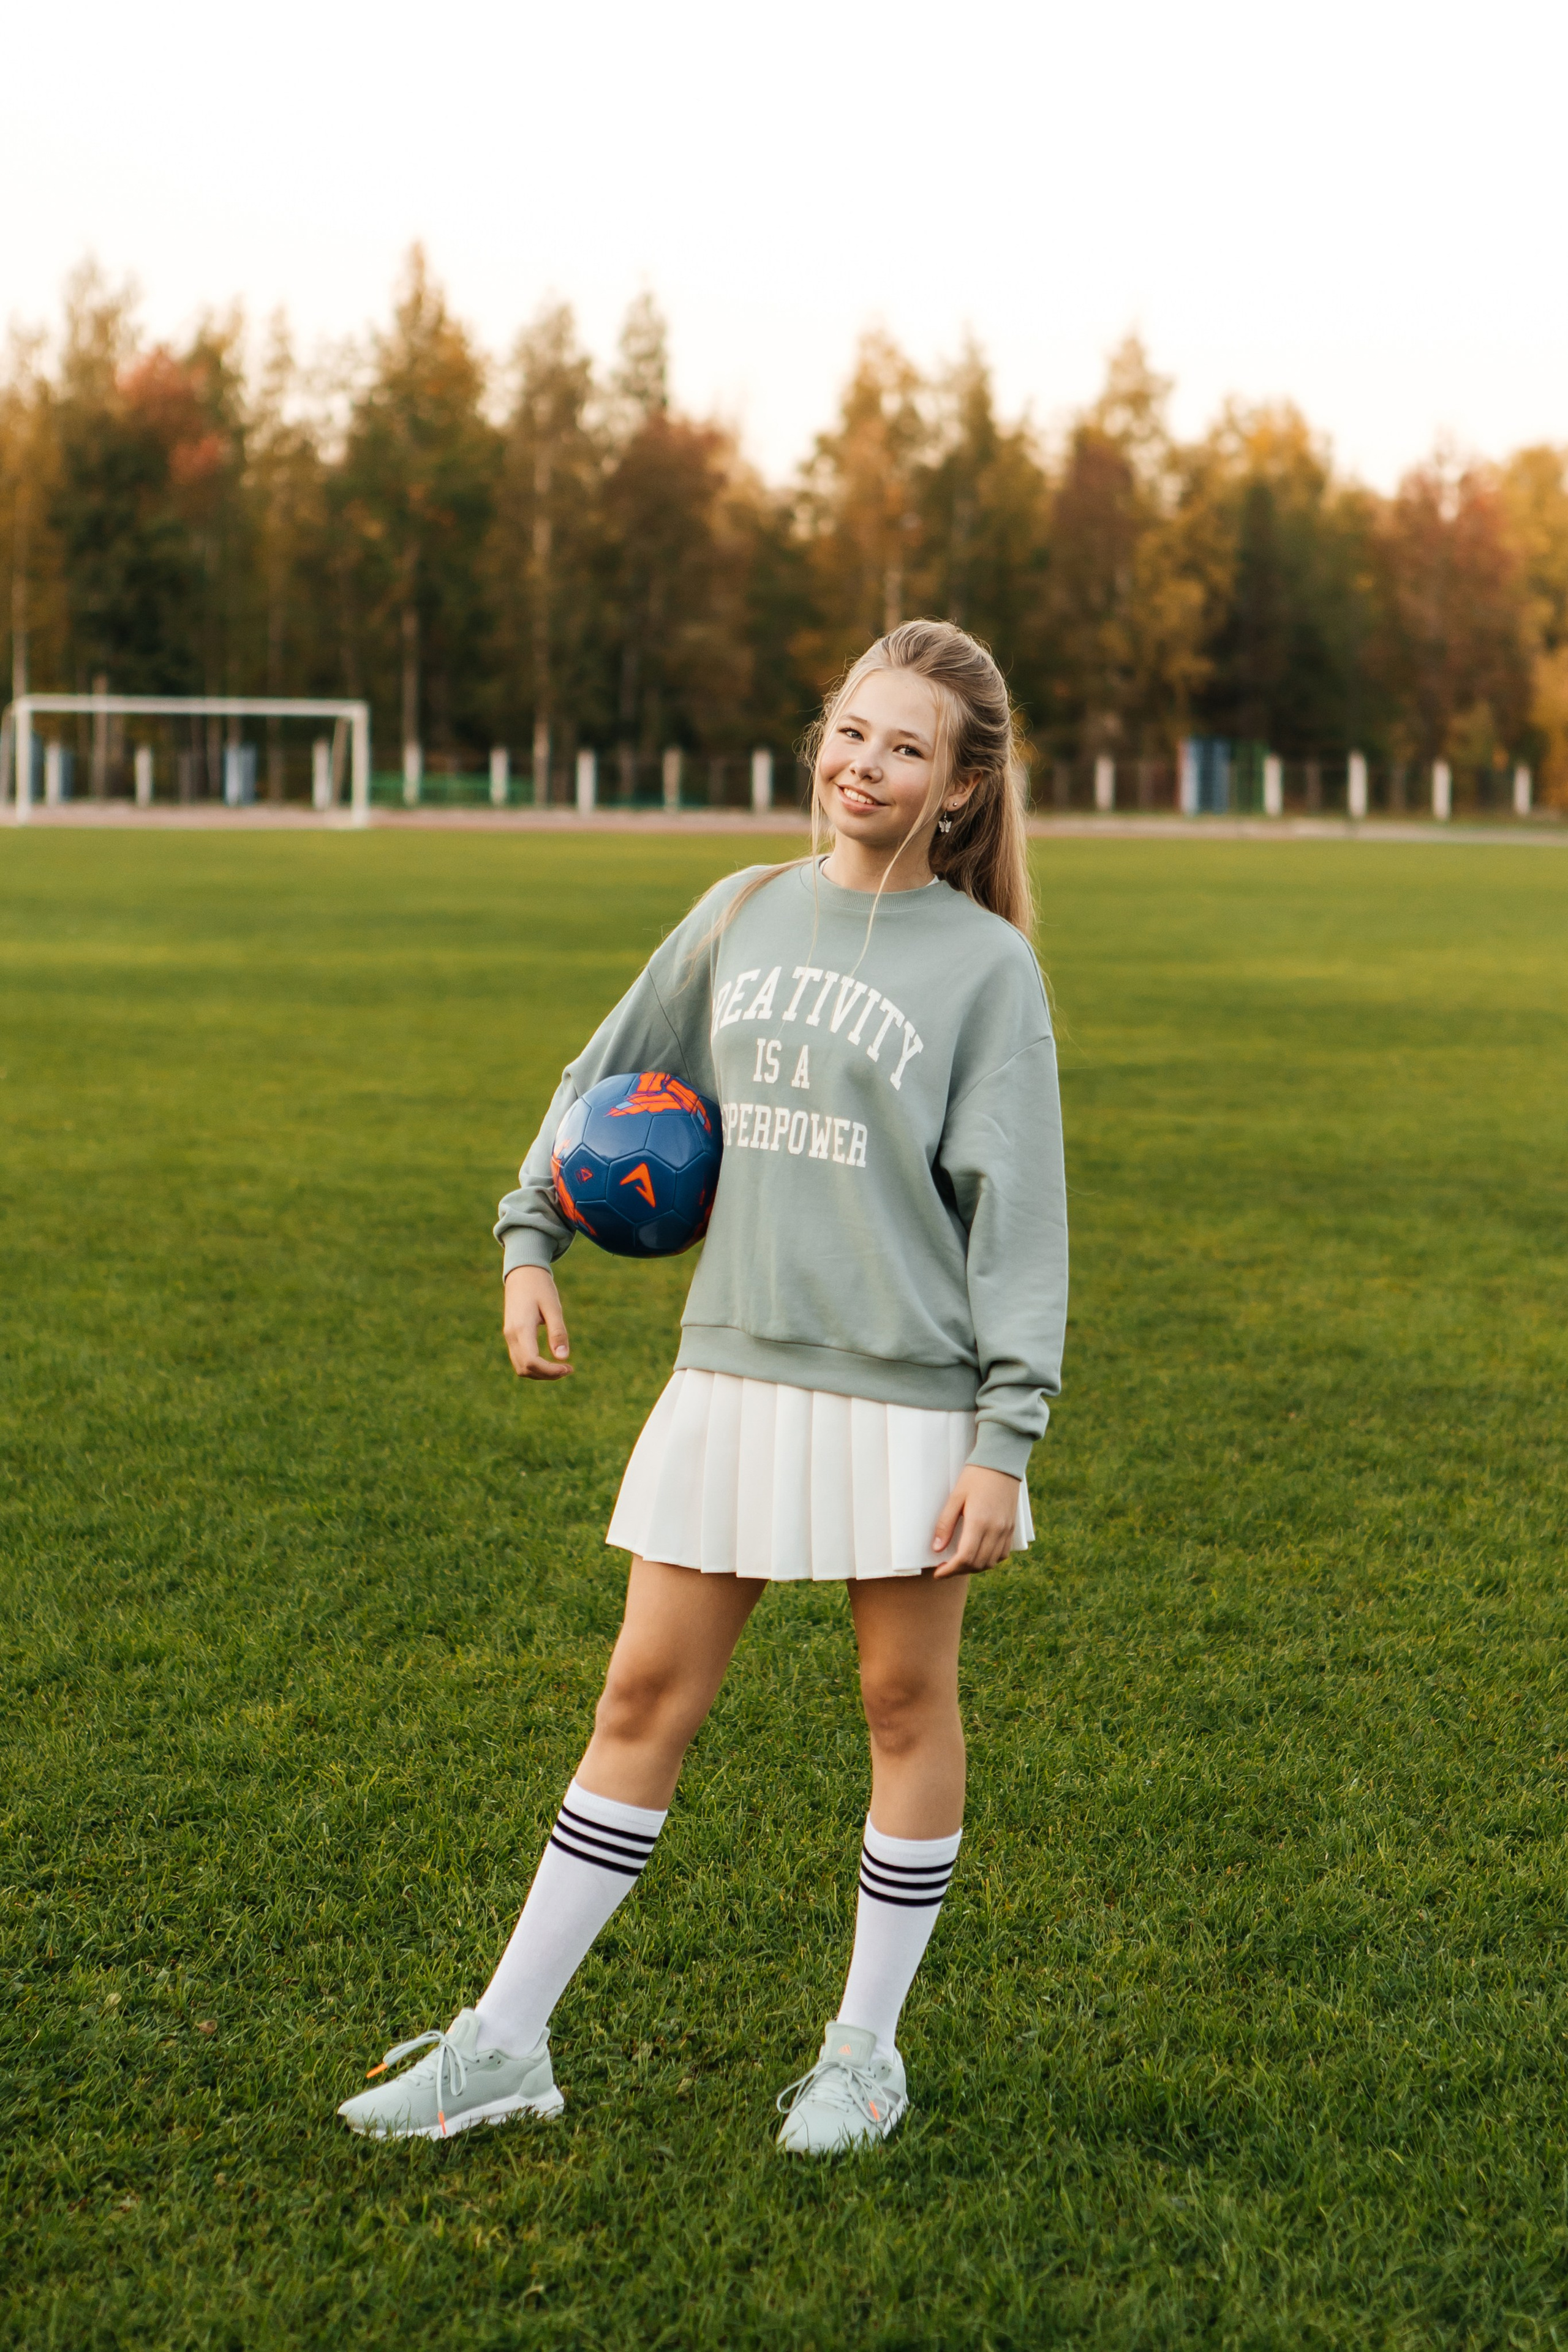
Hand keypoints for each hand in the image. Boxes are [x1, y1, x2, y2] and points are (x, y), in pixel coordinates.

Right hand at [503, 1265, 572, 1379]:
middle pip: (525, 1369)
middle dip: (547, 1375)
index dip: (550, 1371)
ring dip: (540, 1373)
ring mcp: (509, 1336)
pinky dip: (534, 1366)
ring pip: (520, 1367)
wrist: (522, 1273)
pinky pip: (519, 1359)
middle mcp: (511, 1335)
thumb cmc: (540, 1287)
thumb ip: (558, 1332)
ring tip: (560, 1367)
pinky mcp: (511, 1336)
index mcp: (521, 1328)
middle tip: (568, 1369)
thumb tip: (563, 1358)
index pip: (532, 1361)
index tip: (569, 1367)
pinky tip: (549, 1361)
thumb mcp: (553, 1307)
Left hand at [931, 1465, 1021, 1577]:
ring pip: (991, 1562)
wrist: (1002, 1463)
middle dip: (959, 1571)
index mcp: (979, 1522)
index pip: (965, 1557)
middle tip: (945, 1568)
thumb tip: (937, 1548)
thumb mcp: (955, 1497)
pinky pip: (1002, 1554)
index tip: (938, 1573)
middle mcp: (996, 1529)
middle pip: (978, 1564)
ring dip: (974, 1568)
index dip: (950, 1570)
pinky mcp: (1012, 1528)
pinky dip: (989, 1560)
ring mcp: (1006, 1530)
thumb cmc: (975, 1477)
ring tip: (959, 1563)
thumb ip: (945, 1524)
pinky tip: (978, 1555)